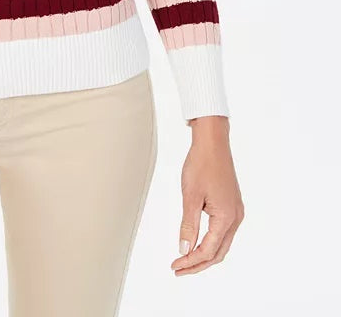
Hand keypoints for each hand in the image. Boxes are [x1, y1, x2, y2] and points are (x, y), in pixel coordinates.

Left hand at [170, 116, 243, 274]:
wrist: (213, 143)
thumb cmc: (202, 164)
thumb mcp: (190, 197)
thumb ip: (188, 226)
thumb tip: (184, 249)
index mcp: (227, 217)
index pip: (208, 251)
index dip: (191, 261)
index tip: (175, 265)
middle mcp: (236, 218)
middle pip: (218, 253)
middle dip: (198, 264)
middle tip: (179, 269)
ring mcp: (236, 212)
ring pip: (222, 244)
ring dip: (205, 255)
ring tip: (185, 259)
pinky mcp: (232, 206)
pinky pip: (223, 232)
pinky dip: (211, 242)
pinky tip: (198, 243)